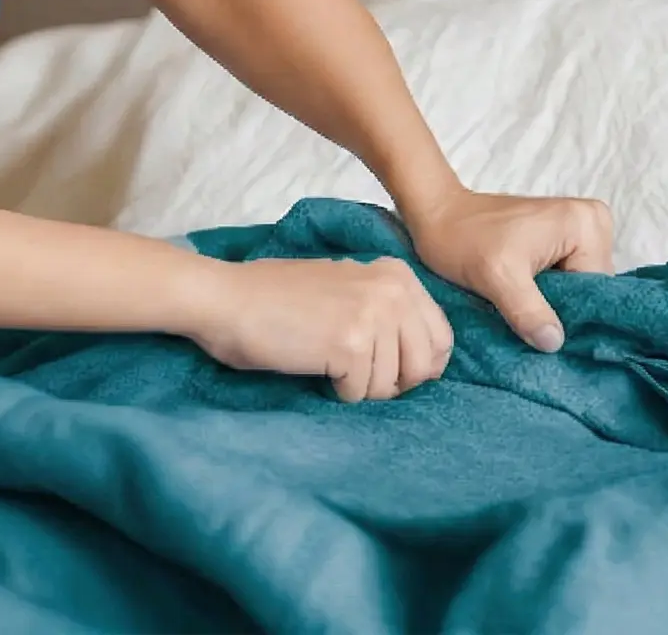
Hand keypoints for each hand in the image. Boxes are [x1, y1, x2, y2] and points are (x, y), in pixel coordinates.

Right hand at [184, 257, 454, 401]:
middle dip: (391, 382)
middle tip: (353, 372)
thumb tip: (424, 364)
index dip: (415, 366)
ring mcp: (374, 315)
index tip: (384, 368)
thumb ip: (389, 313)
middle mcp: (394, 290)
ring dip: (358, 386)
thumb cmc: (279, 301)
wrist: (227, 299)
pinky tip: (313, 364)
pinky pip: (360, 393)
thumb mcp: (348, 289)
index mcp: (398, 275)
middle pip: (424, 368)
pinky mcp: (351, 344)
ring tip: (325, 360)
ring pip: (390, 386)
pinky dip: (336, 390)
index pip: (440, 340)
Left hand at [401, 190, 613, 352]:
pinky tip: (524, 309)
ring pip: (577, 290)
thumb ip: (528, 310)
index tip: (542, 337)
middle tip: (529, 331)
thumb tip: (555, 344)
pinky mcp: (562, 242)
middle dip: (561, 313)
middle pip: (590, 291)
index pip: (597, 290)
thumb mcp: (496, 277)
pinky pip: (565, 282)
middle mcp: (593, 223)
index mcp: (588, 224)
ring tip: (523, 319)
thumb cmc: (463, 239)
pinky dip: (546, 298)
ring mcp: (578, 232)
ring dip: (552, 308)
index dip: (571, 317)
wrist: (437, 215)